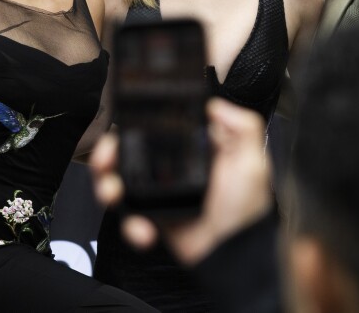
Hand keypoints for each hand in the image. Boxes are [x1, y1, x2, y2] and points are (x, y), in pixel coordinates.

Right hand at [90, 98, 271, 264]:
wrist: (235, 255)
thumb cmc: (246, 210)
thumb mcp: (252, 163)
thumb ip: (244, 127)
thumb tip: (215, 104)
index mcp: (191, 148)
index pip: (154, 127)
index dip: (133, 124)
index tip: (121, 129)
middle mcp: (171, 166)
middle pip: (126, 151)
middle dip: (107, 154)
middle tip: (105, 162)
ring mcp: (158, 192)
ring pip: (117, 180)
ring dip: (106, 186)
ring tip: (113, 195)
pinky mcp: (151, 216)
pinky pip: (128, 216)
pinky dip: (131, 224)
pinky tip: (146, 230)